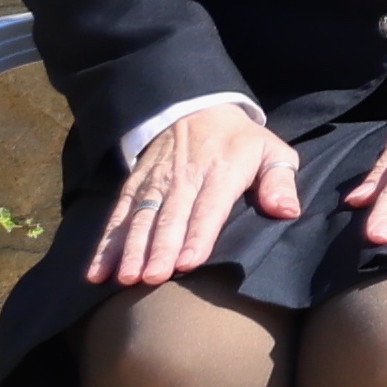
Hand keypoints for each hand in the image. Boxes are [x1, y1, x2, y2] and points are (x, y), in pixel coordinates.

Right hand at [87, 96, 300, 288]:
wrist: (196, 108)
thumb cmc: (241, 142)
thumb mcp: (271, 151)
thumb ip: (280, 182)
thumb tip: (288, 211)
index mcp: (221, 172)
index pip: (208, 208)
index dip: (197, 236)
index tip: (187, 263)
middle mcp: (184, 178)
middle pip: (170, 218)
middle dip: (160, 249)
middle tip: (152, 279)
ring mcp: (155, 183)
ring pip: (140, 219)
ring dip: (131, 250)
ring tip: (126, 278)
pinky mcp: (134, 187)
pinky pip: (118, 217)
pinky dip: (106, 245)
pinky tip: (98, 272)